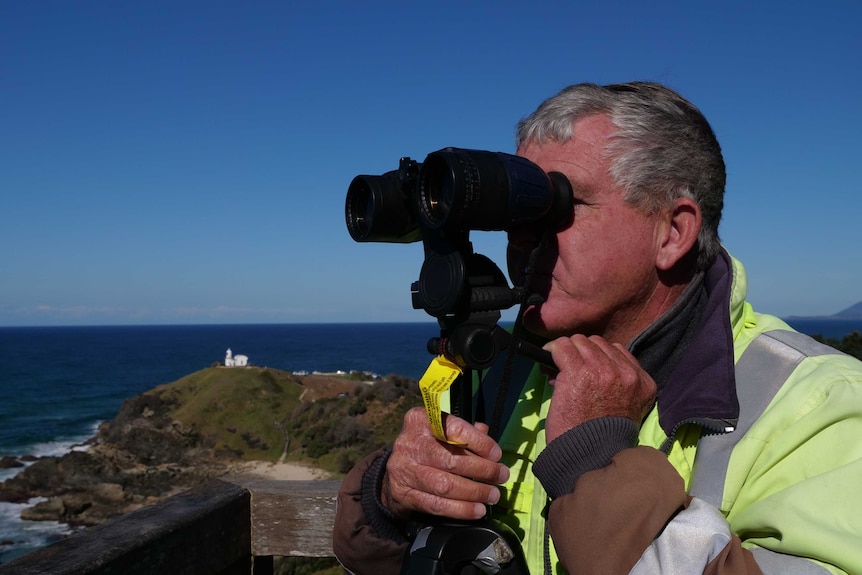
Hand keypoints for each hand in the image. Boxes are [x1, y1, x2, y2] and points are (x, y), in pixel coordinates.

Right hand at [381, 407, 509, 520]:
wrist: (396, 471)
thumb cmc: (427, 446)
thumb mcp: (441, 431)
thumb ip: (464, 431)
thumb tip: (486, 434)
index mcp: (420, 420)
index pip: (453, 428)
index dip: (478, 442)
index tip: (497, 454)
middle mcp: (409, 443)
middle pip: (451, 460)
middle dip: (482, 470)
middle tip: (501, 476)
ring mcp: (404, 470)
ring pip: (445, 485)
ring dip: (474, 492)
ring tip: (492, 495)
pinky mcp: (403, 494)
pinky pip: (436, 505)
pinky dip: (460, 510)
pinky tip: (477, 510)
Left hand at [543, 334, 655, 442]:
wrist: (589, 456)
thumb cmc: (602, 438)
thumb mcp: (626, 409)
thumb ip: (618, 385)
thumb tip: (589, 365)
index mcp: (643, 383)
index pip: (617, 351)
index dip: (597, 357)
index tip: (586, 368)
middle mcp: (626, 374)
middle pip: (597, 343)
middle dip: (581, 353)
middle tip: (569, 368)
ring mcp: (603, 370)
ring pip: (579, 341)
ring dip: (567, 352)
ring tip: (559, 366)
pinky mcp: (578, 372)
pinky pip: (562, 347)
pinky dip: (552, 350)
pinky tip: (547, 358)